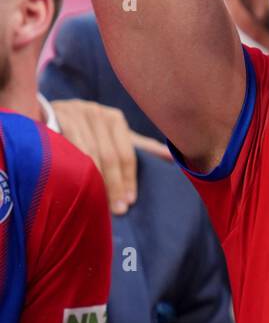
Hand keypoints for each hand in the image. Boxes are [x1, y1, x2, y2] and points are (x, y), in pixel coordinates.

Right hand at [51, 100, 168, 215]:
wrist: (44, 114)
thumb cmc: (83, 130)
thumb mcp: (111, 136)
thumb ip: (139, 146)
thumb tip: (171, 157)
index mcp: (114, 119)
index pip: (126, 153)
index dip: (128, 179)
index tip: (129, 201)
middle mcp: (97, 113)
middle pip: (110, 155)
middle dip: (115, 184)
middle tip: (118, 209)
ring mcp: (76, 113)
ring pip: (90, 153)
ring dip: (96, 180)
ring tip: (99, 203)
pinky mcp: (57, 117)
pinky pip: (69, 147)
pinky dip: (75, 166)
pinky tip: (77, 183)